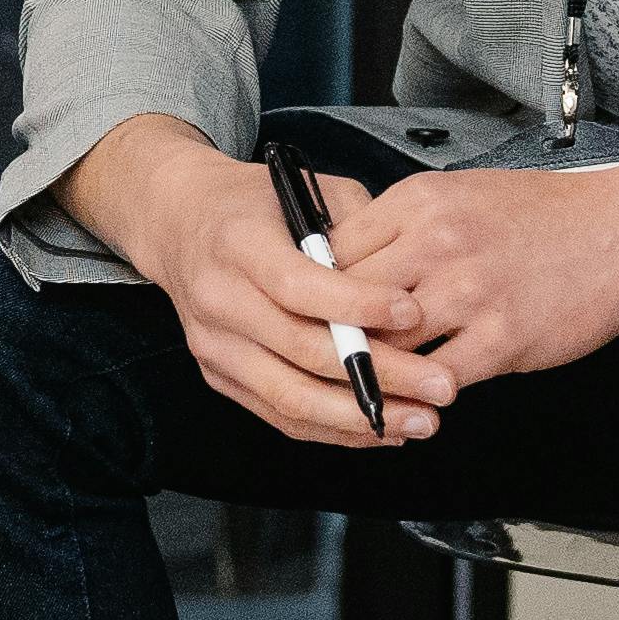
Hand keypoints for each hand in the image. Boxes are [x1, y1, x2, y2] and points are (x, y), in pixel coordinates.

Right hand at [61, 121, 460, 450]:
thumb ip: (356, 226)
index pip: (299, 285)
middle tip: (440, 385)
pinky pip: (281, 415)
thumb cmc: (251, 204)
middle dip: (380, 374)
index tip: (415, 313)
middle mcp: (219, 299)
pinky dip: (335, 428)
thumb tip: (407, 276)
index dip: (358, 305)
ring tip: (420, 421)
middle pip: (302, 351)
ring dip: (362, 417)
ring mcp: (214, 346)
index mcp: (237, 244)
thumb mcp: (303, 191)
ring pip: (291, 397)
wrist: (178, 224)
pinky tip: (382, 427)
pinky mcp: (219, 376)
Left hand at [314, 168, 618, 394]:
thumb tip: (344, 263)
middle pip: (345, 302)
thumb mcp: (458, 195)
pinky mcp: (501, 337)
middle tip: (325, 362)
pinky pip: (437, 380)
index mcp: (417, 203)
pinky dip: (421, 398)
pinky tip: (418, 403)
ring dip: (373, 375)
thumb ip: (402, 227)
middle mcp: (435, 243)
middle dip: (332, 336)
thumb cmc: (541, 215)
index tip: (310, 314)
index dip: (314, 291)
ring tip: (364, 392)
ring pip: (385, 347)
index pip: (330, 253)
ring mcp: (468, 292)